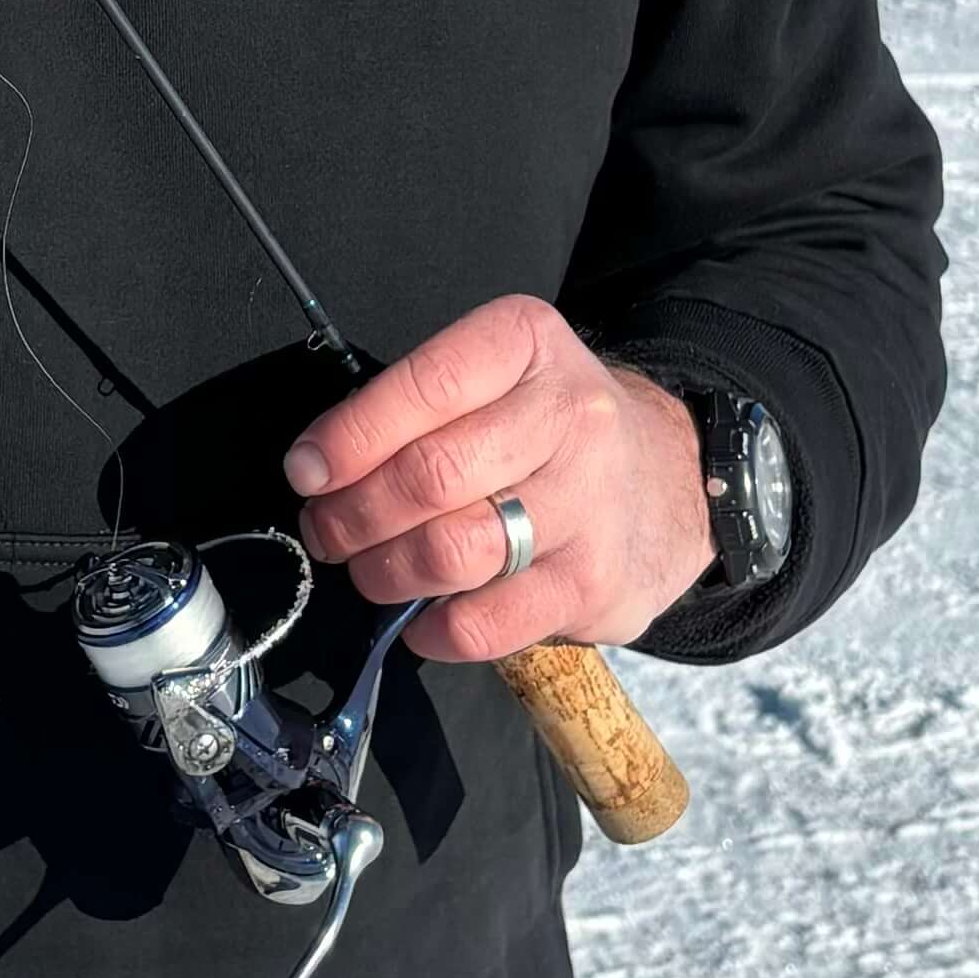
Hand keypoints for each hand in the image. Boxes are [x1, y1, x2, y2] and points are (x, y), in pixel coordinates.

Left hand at [284, 296, 713, 663]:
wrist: (672, 477)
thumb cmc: (547, 426)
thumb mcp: (496, 376)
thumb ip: (414, 407)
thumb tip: (318, 468)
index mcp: (528, 345)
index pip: (425, 387)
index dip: (350, 438)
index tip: (306, 472)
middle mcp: (571, 416)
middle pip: (431, 475)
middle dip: (354, 514)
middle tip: (327, 531)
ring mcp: (589, 504)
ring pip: (453, 551)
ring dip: (384, 572)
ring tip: (369, 571)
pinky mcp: (597, 584)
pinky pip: (489, 623)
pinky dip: (434, 631)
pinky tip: (420, 621)